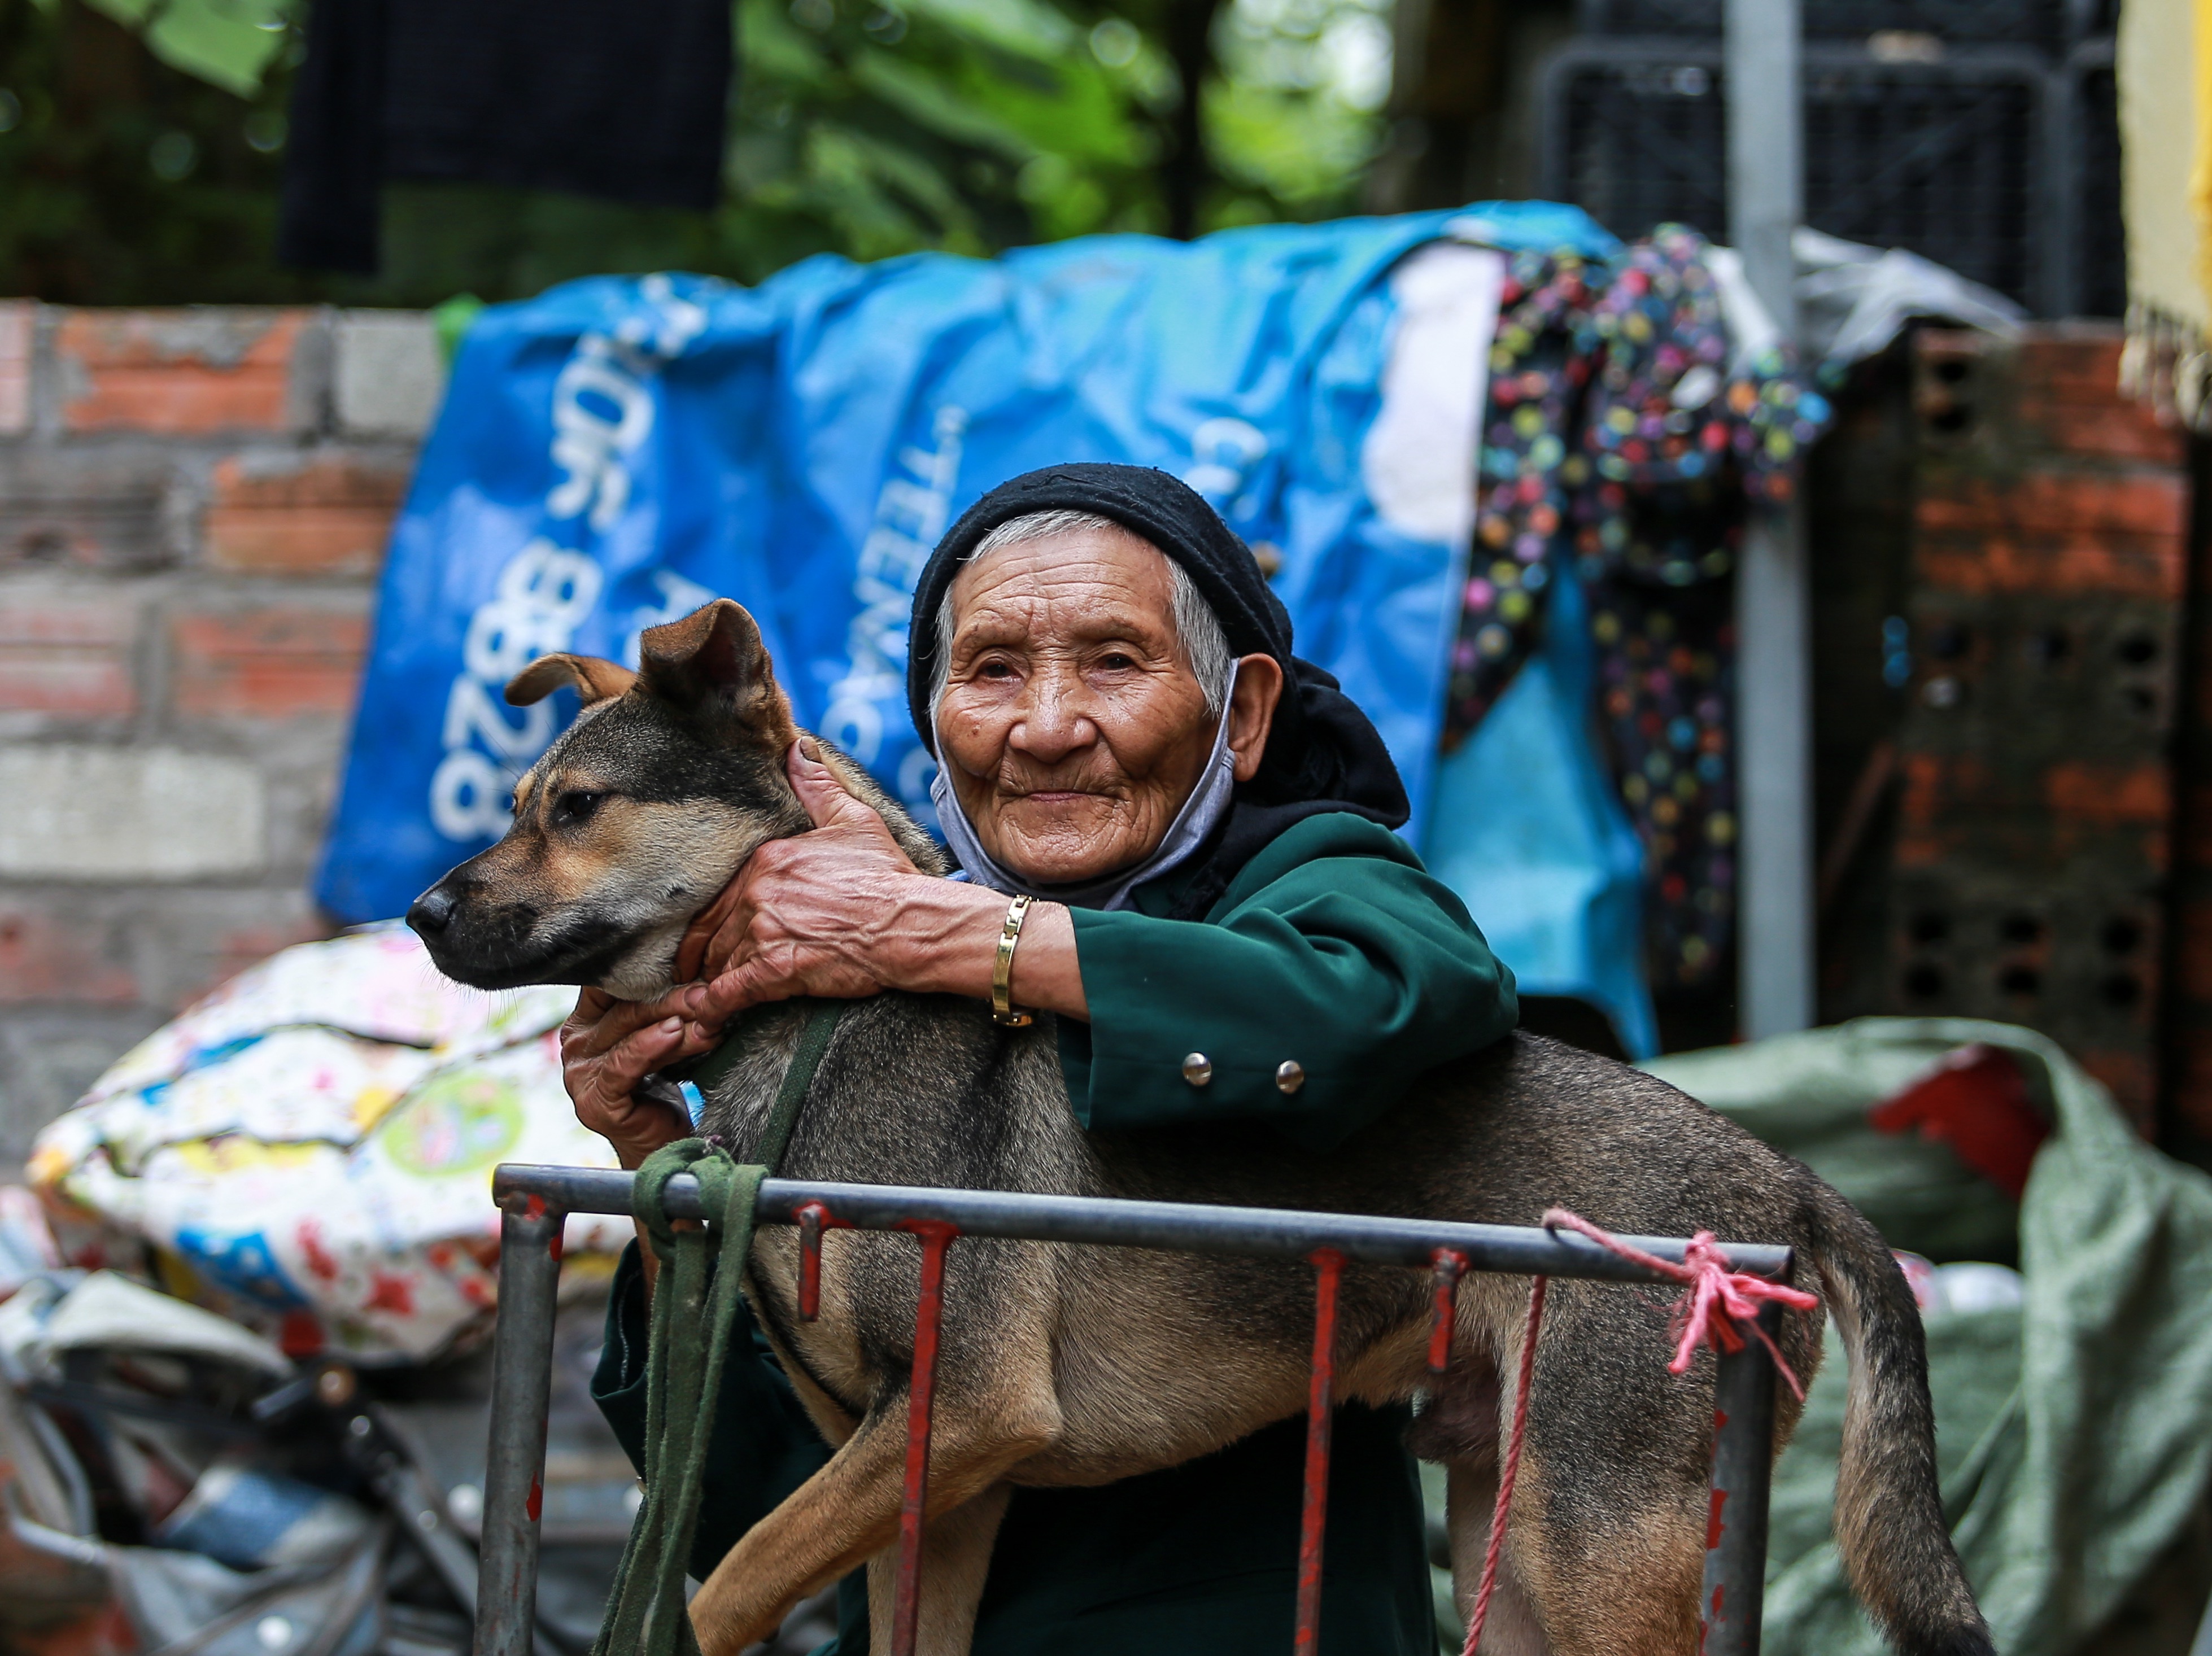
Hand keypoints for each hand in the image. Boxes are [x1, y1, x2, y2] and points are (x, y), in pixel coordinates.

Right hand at [558, 988, 715, 1167]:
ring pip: (628, 1032)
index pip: (609, 984)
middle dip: (672, 996)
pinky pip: (624, 1065)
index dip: (648, 972)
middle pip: (625, 1008)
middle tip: (708, 991)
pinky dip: (652, 1046)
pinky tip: (676, 1033)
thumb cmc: (664, 1087)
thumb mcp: (659, 1039)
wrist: (664, 1147)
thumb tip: (696, 972)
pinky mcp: (595, 1103)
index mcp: (584, 1023)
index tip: (688, 959)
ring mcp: (580, 1076)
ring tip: (705, 1012)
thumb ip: (658, 1010)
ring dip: (672, 1018)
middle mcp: (575, 1046)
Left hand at [671, 740, 937, 1030]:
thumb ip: (817, 786)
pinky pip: (728, 993)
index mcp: (769, 858)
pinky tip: (702, 1021)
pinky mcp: (775, 970)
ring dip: (706, 981)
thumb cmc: (887, 876)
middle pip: (710, 928)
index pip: (721, 891)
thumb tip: (797, 747)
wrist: (912, 921)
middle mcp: (757, 891)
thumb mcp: (853, 820)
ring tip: (694, 1001)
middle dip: (699, 953)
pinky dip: (711, 1009)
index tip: (704, 933)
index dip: (711, 917)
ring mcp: (763, 931)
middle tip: (689, 972)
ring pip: (716, 960)